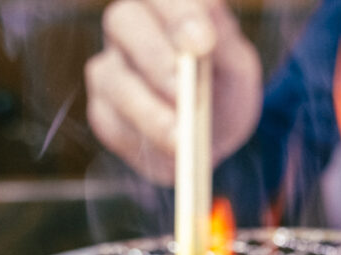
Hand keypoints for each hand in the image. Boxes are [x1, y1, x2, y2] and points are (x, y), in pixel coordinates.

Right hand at [85, 0, 262, 183]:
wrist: (216, 132)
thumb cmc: (225, 87)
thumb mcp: (238, 65)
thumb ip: (224, 43)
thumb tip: (201, 34)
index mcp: (163, 5)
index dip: (179, 14)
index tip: (203, 42)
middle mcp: (129, 28)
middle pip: (122, 22)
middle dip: (154, 57)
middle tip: (183, 90)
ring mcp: (110, 68)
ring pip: (110, 77)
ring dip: (146, 110)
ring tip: (180, 139)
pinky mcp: (103, 110)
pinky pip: (108, 121)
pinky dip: (137, 140)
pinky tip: (166, 154)